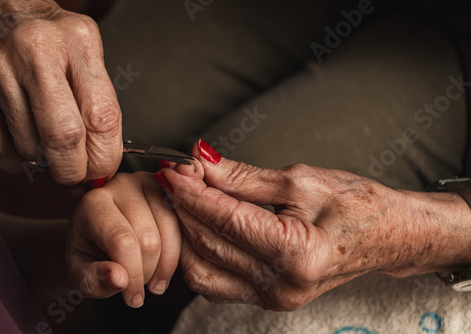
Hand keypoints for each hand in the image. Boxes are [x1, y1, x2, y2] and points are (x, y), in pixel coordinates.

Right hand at [0, 0, 121, 185]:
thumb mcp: (87, 56)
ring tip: (49, 154)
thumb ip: (98, 103)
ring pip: (28, 144)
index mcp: (79, 44)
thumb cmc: (53, 39)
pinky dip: (14, 161)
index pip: (101, 117)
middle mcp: (38, 51)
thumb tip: (101, 162)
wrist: (6, 9)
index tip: (102, 170)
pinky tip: (25, 153)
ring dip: (43, 163)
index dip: (104, 157)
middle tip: (75, 178)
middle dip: (73, 170)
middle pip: (63, 136)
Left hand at [66, 172, 181, 307]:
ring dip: (166, 264)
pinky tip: (166, 266)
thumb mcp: (78, 274)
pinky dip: (178, 251)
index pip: (122, 240)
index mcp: (94, 203)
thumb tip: (118, 279)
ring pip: (171, 229)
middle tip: (139, 289)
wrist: (97, 233)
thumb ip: (93, 280)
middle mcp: (122, 185)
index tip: (133, 299)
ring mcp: (149, 183)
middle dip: (148, 272)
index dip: (132, 275)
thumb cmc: (87, 252)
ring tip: (153, 280)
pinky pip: (184, 222)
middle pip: (149, 237)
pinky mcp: (168, 190)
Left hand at [158, 140, 470, 310]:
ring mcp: (273, 298)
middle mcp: (281, 285)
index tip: (171, 168)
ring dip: (187, 230)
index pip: (224, 219)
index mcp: (297, 254)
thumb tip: (202, 162)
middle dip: (184, 206)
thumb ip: (244, 177)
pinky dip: (200, 251)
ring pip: (203, 268)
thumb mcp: (303, 180)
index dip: (191, 191)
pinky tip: (199, 224)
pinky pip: (216, 280)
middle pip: (208, 243)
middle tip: (176, 174)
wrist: (388, 236)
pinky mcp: (267, 298)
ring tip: (184, 196)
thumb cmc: (358, 205)